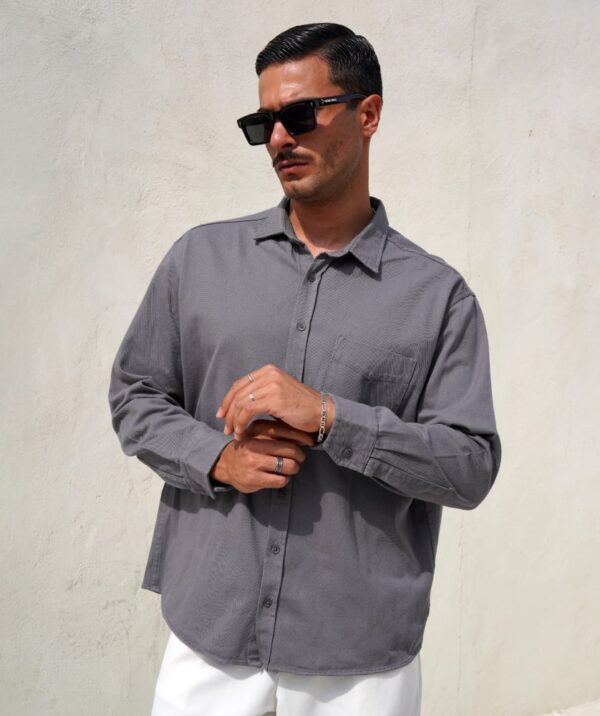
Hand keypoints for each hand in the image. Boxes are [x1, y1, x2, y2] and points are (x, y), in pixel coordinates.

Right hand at [210, 420, 309, 492]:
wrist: (224, 463)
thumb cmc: (248, 446)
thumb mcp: (258, 433)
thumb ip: (277, 431)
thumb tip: (304, 435)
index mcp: (258, 430)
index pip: (287, 431)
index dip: (303, 437)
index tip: (310, 441)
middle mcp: (255, 444)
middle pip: (291, 450)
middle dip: (300, 455)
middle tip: (299, 457)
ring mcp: (254, 462)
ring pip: (288, 466)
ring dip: (294, 468)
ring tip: (291, 467)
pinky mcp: (254, 478)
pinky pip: (281, 480)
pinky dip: (285, 479)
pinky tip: (281, 476)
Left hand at [215, 365, 333, 439]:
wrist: (322, 412)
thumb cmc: (301, 408)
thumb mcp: (279, 394)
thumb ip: (262, 394)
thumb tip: (241, 404)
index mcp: (268, 370)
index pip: (240, 384)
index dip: (228, 400)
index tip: (222, 414)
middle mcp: (269, 374)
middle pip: (238, 392)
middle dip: (228, 412)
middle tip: (225, 427)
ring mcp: (272, 385)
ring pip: (241, 402)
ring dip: (234, 420)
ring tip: (233, 434)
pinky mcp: (274, 398)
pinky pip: (248, 411)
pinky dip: (241, 423)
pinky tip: (242, 433)